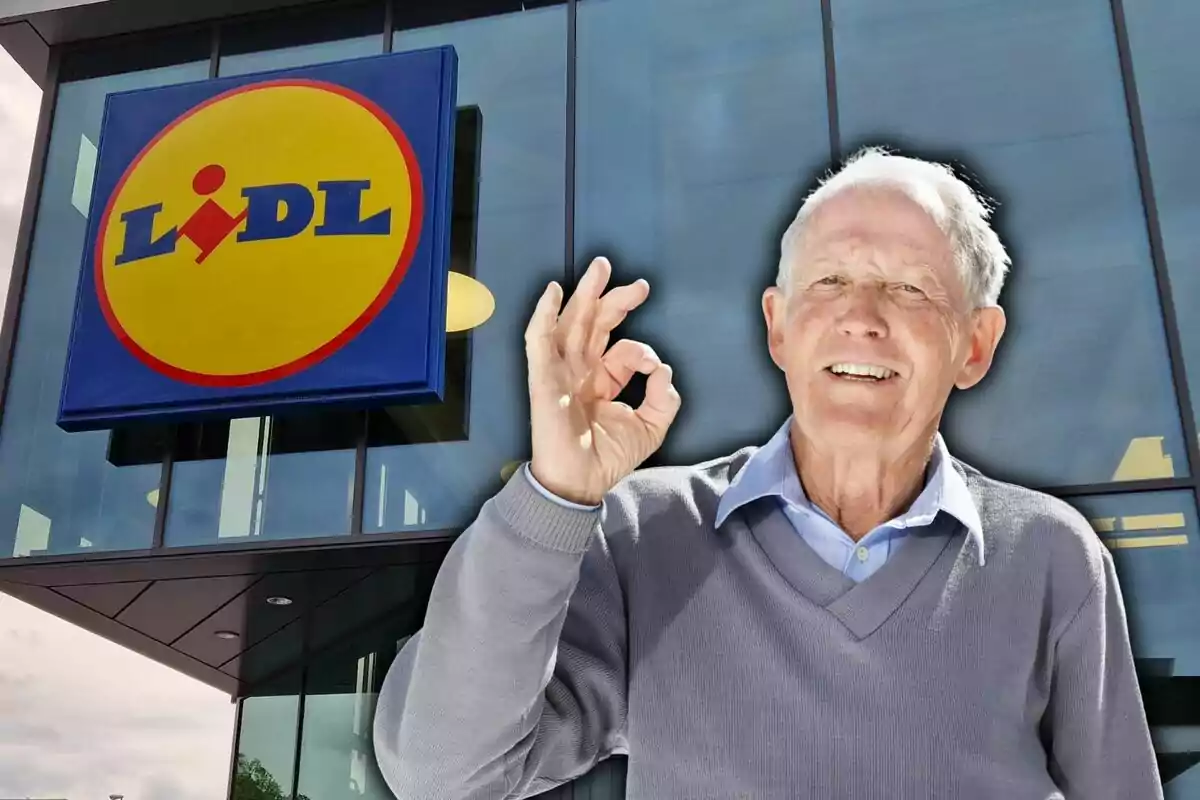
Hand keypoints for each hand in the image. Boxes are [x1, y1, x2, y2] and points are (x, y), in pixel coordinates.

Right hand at [525, 257, 680, 504]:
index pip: (623, 350)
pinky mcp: (543, 378)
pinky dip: (543, 315)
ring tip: (600, 268)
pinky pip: (539, 341)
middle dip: (615, 300)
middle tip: (639, 285)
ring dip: (584, 294)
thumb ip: (663, 397)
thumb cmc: (609, 458)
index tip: (655, 368)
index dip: (643, 352)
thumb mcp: (651, 426)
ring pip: (571, 322)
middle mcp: (581, 369)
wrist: (581, 483)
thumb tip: (663, 368)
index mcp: (602, 379)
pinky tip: (553, 293)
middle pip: (596, 323)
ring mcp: (560, 371)